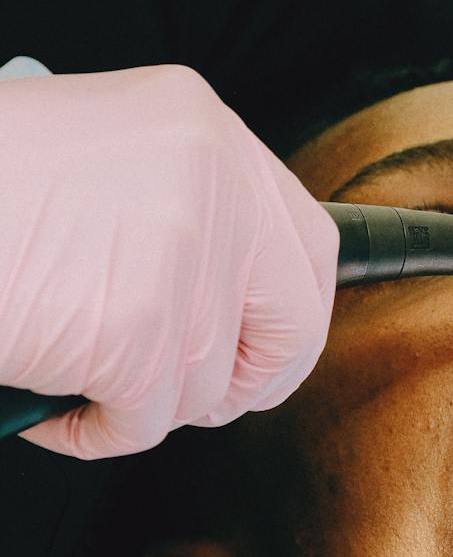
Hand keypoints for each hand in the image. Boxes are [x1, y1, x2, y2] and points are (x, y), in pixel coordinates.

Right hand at [0, 66, 336, 459]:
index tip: (259, 350)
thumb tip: (216, 296)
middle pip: (290, 324)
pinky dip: (90, 430)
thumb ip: (166, 210)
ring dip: (137, 399)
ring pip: (204, 385)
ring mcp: (181, 257)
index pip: (306, 243)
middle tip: (180, 393)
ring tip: (66, 366)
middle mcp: (210, 181)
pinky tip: (43, 393)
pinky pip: (142, 423)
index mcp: (199, 126)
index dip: (285, 314)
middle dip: (240, 379)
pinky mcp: (138, 333)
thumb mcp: (91, 160)